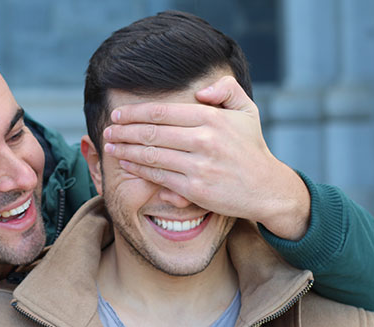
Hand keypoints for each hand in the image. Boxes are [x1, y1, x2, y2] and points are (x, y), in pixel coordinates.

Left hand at [103, 75, 310, 240]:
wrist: (266, 187)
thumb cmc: (251, 147)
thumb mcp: (247, 110)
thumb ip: (227, 89)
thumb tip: (200, 91)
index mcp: (212, 118)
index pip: (163, 112)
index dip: (135, 113)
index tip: (119, 114)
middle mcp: (204, 141)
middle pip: (152, 133)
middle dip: (124, 131)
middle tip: (108, 130)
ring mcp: (199, 166)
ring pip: (152, 155)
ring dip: (126, 150)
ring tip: (111, 146)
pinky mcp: (195, 189)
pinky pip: (159, 177)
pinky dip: (139, 169)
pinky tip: (127, 163)